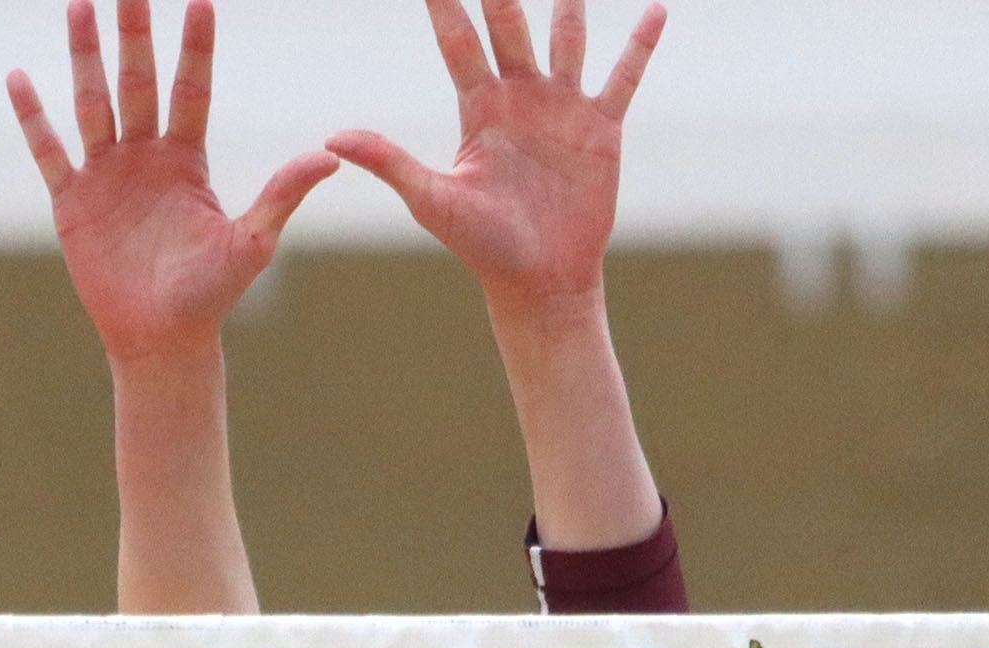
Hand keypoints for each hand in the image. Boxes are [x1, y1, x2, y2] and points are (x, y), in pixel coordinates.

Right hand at [10, 0, 335, 366]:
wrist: (160, 339)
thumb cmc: (209, 295)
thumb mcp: (251, 244)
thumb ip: (282, 196)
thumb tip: (328, 157)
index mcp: (187, 159)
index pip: (192, 89)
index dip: (195, 46)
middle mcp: (146, 156)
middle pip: (139, 81)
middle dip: (134, 32)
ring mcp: (107, 175)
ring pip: (94, 102)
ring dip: (86, 56)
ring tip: (79, 5)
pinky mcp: (73, 202)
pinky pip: (51, 152)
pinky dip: (34, 118)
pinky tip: (19, 78)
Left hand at [328, 0, 664, 315]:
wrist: (537, 280)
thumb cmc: (481, 246)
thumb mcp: (432, 200)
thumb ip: (388, 162)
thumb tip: (332, 138)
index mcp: (479, 109)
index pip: (458, 40)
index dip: (445, 2)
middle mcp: (519, 97)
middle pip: (510, 24)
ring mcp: (562, 107)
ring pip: (568, 38)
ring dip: (571, 3)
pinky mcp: (600, 127)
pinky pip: (623, 77)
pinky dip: (640, 45)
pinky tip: (657, 10)